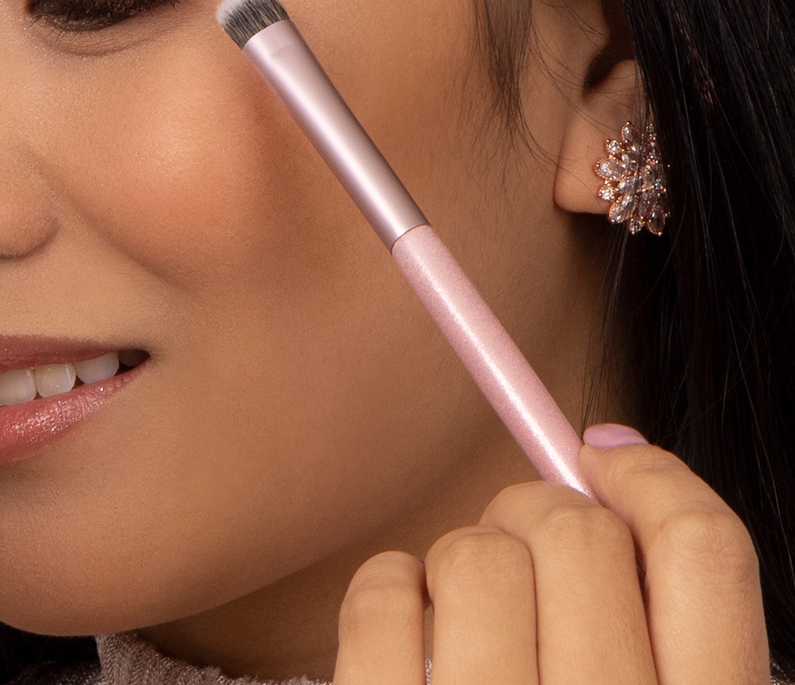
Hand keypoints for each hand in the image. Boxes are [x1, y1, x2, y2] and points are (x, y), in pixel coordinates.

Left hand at [332, 424, 769, 684]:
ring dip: (459, 562)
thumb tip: (599, 455)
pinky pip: (383, 595)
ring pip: (475, 555)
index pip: (707, 551)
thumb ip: (649, 615)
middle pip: (576, 534)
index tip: (600, 455)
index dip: (653, 476)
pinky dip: (386, 590)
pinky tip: (401, 635)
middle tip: (515, 548)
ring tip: (460, 617)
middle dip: (534, 514)